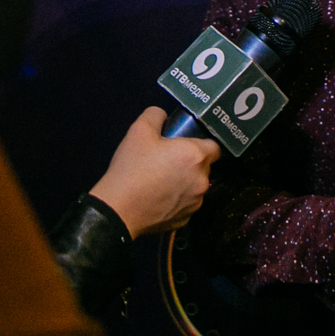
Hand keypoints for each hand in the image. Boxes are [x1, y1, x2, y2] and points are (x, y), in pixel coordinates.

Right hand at [88, 108, 221, 238]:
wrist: (119, 209)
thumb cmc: (132, 168)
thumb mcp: (139, 130)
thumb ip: (156, 115)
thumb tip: (163, 116)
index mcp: (195, 156)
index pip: (215, 146)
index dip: (201, 142)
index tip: (185, 144)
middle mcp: (202, 180)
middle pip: (204, 167)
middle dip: (190, 162)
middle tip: (166, 160)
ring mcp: (195, 203)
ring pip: (195, 186)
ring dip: (184, 182)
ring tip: (159, 180)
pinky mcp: (185, 220)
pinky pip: (186, 204)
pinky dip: (176, 200)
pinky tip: (157, 197)